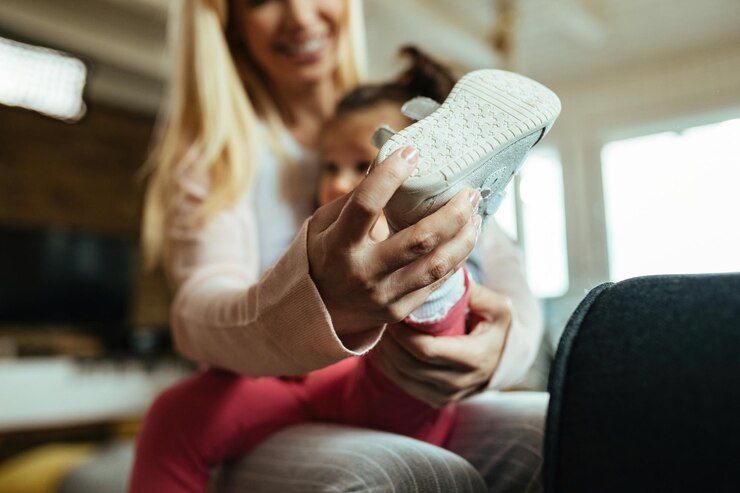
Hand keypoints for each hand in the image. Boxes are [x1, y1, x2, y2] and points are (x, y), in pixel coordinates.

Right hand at [308, 146, 480, 336]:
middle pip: (420, 240)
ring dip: (464, 237)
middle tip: (469, 191)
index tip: (412, 153)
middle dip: (452, 212)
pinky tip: (464, 238)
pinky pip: (436, 282)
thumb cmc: (324, 255)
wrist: (319, 310)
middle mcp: (363, 272)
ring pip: (437, 265)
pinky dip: (456, 258)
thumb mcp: (325, 223)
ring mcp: (384, 295)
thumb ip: (356, 196)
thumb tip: (389, 158)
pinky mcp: (399, 310)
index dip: (390, 176)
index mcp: (339, 245)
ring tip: (475, 214)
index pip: (366, 205)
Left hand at [369, 281, 511, 407]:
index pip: (426, 350)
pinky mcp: (436, 399)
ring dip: (384, 354)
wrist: (504, 357)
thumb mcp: (496, 307)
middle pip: (409, 364)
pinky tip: (381, 348)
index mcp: (475, 358)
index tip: (393, 312)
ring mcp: (447, 395)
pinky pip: (403, 385)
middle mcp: (460, 382)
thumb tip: (444, 277)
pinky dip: (387, 367)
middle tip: (379, 317)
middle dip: (390, 341)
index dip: (403, 333)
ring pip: (402, 377)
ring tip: (378, 330)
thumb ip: (473, 293)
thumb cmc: (496, 327)